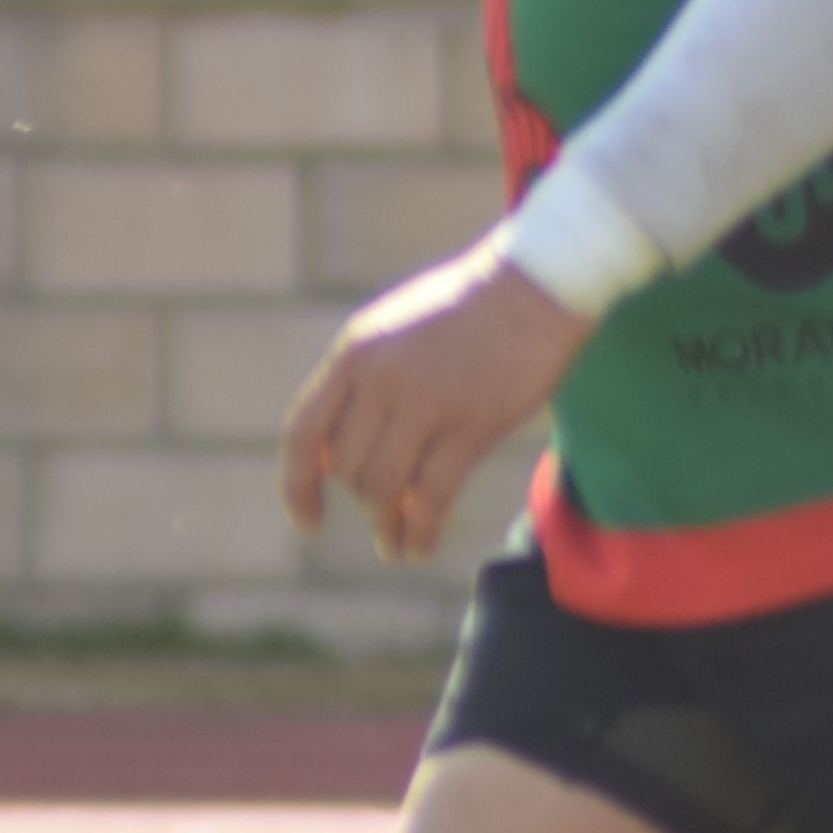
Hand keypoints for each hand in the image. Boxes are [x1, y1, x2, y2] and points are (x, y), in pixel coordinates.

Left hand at [279, 237, 586, 562]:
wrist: (534, 284)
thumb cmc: (466, 309)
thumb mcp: (394, 329)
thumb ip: (362, 382)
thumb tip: (336, 456)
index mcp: (355, 352)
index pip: (305, 433)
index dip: (298, 485)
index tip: (307, 521)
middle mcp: (381, 377)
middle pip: (348, 468)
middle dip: (362, 499)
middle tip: (383, 514)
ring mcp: (425, 401)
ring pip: (383, 489)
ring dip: (387, 526)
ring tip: (396, 545)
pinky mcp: (470, 424)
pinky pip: (430, 498)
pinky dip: (420, 532)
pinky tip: (419, 548)